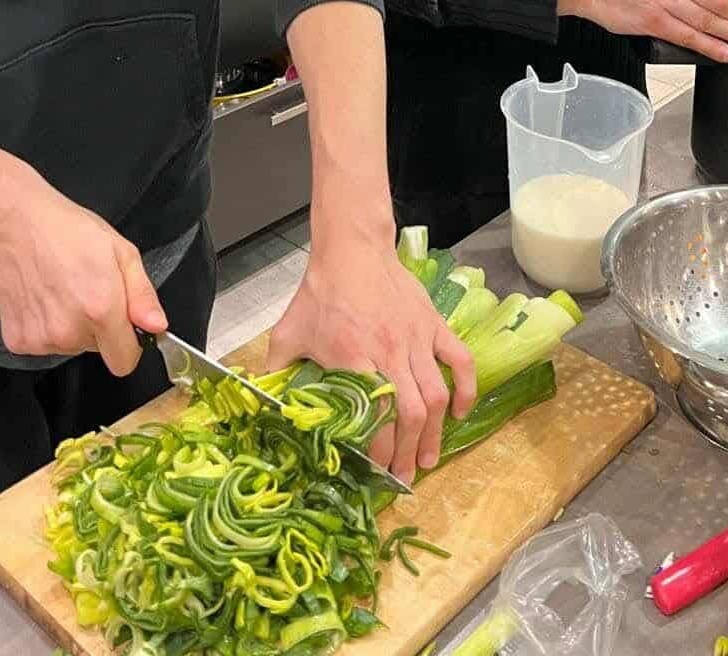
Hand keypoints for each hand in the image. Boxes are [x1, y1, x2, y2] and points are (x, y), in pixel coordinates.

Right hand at [0, 163, 166, 374]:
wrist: (16, 223)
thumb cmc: (68, 231)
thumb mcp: (121, 251)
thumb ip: (142, 295)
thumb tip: (157, 327)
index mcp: (101, 309)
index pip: (124, 361)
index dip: (130, 344)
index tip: (125, 326)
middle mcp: (69, 331)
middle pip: (98, 350)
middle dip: (100, 327)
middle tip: (88, 290)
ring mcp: (41, 339)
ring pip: (71, 346)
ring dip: (72, 326)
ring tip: (64, 289)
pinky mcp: (18, 340)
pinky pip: (44, 344)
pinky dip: (47, 326)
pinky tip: (44, 297)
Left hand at [267, 234, 476, 483]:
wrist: (352, 250)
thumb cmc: (320, 292)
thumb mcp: (288, 332)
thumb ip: (276, 369)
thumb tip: (261, 400)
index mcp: (353, 359)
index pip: (373, 418)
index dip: (378, 452)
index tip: (375, 472)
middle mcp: (389, 353)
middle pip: (410, 415)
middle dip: (408, 453)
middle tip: (404, 477)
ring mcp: (416, 339)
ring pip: (434, 395)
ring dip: (434, 432)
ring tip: (428, 457)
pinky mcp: (433, 325)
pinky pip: (459, 360)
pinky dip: (465, 389)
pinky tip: (459, 412)